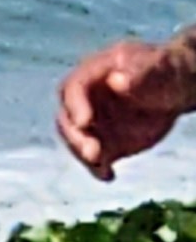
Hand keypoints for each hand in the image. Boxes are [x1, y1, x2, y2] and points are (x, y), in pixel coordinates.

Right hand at [56, 33, 195, 179]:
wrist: (175, 89)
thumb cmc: (164, 71)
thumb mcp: (156, 66)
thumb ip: (138, 72)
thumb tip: (116, 81)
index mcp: (92, 73)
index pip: (74, 88)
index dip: (76, 106)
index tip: (85, 123)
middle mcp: (84, 99)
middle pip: (67, 118)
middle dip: (76, 138)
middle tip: (93, 153)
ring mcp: (93, 122)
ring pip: (76, 140)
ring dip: (84, 155)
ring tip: (103, 166)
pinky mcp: (104, 142)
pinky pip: (95, 158)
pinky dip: (98, 169)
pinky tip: (108, 175)